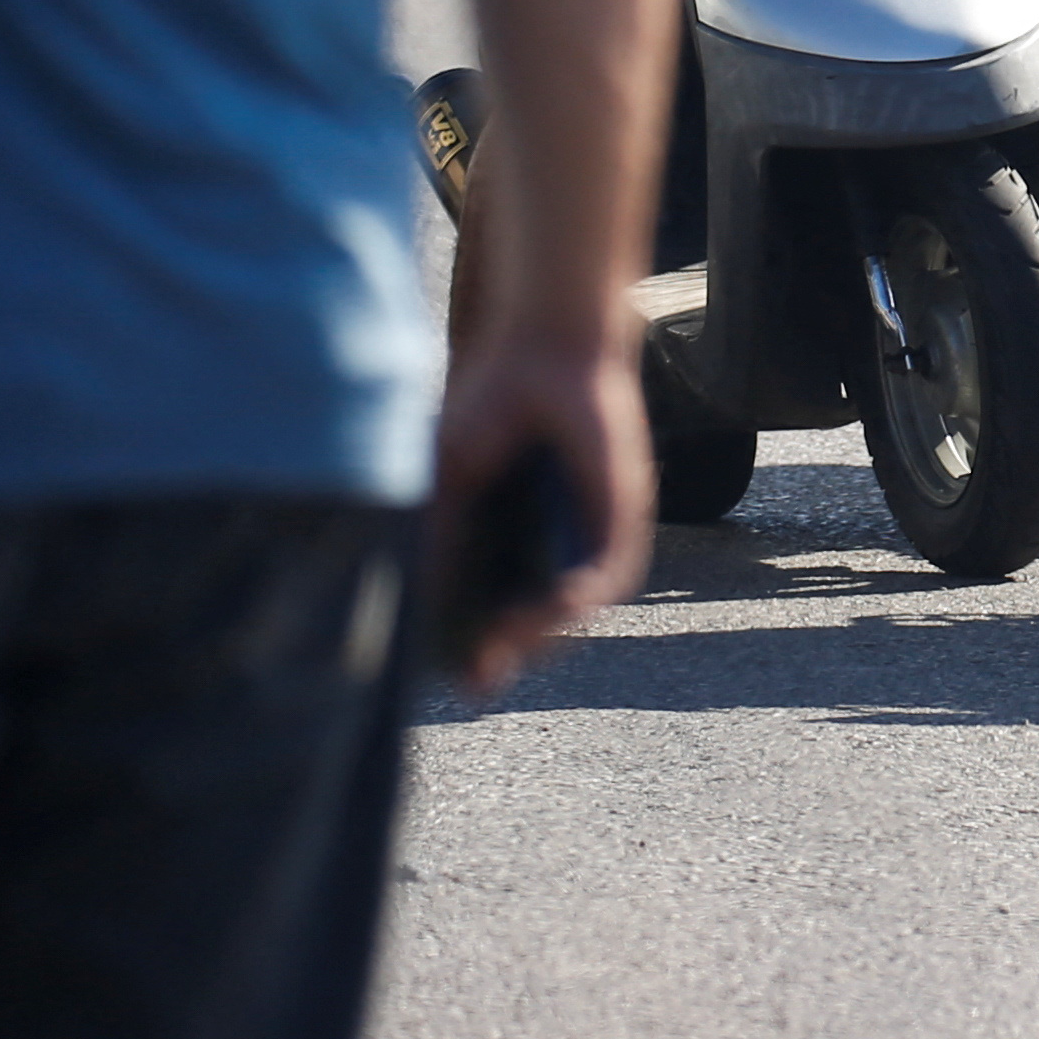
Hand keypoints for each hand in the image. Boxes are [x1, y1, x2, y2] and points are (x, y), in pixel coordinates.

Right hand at [427, 317, 647, 694]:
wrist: (539, 354)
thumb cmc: (488, 409)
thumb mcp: (445, 482)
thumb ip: (435, 541)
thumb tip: (414, 608)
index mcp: (506, 545)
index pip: (492, 616)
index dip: (474, 653)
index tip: (455, 683)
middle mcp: (551, 548)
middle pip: (533, 626)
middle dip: (503, 655)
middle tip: (477, 679)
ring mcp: (588, 536)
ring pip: (573, 609)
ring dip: (539, 634)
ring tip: (503, 645)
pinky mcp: (623, 515)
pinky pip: (609, 571)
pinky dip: (583, 594)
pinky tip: (558, 604)